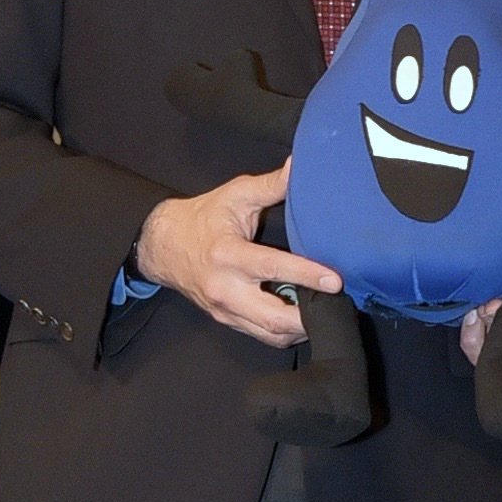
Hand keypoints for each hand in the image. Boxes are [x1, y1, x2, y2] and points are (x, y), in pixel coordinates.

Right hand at [132, 166, 341, 343]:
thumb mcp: (235, 195)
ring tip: (325, 312)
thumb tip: (300, 165)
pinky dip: (285, 331)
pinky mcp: (226, 320)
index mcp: (228, 255)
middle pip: (274, 318)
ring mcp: (225, 310)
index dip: (307, 275)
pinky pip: (261, 335)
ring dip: (300, 328)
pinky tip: (303, 318)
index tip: (335, 281)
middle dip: (309, 317)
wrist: (162, 247)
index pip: (273, 269)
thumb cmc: (201, 218)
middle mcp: (226, 289)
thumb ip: (270, 184)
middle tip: (338, 307)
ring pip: (270, 334)